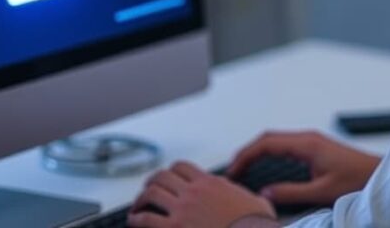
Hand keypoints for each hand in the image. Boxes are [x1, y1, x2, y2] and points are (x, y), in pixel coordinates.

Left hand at [128, 161, 275, 227]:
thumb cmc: (256, 225)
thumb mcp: (254, 201)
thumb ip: (240, 194)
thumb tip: (242, 194)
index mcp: (210, 183)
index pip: (181, 167)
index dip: (170, 172)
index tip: (167, 178)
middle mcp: (194, 192)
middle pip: (162, 177)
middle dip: (151, 182)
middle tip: (147, 189)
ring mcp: (183, 210)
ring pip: (151, 193)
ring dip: (140, 199)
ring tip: (136, 207)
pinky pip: (146, 219)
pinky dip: (136, 219)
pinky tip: (134, 221)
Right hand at [228, 131, 381, 206]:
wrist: (380, 175)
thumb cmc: (358, 180)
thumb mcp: (321, 191)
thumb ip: (291, 193)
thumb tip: (266, 194)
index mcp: (307, 144)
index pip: (266, 143)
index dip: (246, 155)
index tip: (233, 169)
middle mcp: (308, 138)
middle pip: (268, 139)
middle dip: (247, 153)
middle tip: (233, 170)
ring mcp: (312, 141)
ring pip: (276, 141)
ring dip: (258, 152)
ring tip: (244, 169)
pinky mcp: (316, 148)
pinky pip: (286, 146)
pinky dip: (270, 154)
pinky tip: (266, 167)